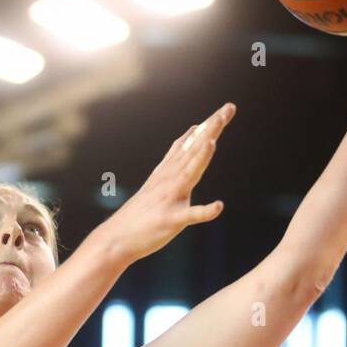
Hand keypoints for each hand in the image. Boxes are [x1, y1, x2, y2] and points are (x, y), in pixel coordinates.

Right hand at [98, 102, 235, 267]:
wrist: (117, 237)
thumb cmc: (142, 211)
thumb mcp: (161, 179)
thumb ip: (178, 157)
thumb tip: (194, 132)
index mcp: (170, 171)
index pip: (193, 143)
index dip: (210, 125)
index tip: (227, 108)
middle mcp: (170, 179)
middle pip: (194, 150)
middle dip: (211, 130)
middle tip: (228, 109)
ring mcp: (170, 199)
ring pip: (189, 174)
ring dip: (201, 158)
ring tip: (212, 141)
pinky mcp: (170, 220)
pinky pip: (189, 215)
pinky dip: (204, 211)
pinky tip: (218, 206)